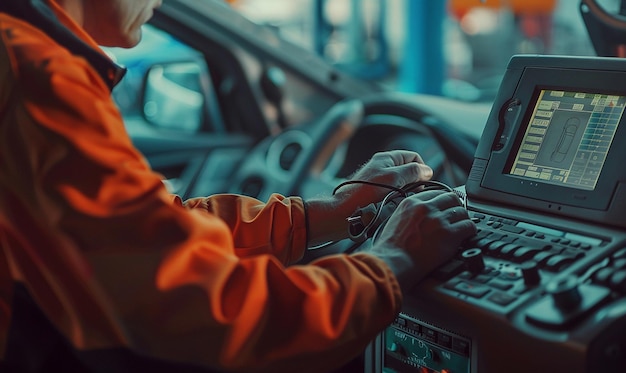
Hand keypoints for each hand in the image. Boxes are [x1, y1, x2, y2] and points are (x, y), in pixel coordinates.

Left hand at [305, 150, 433, 244]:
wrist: (344, 211)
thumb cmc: (366, 193)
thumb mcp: (393, 178)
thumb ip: (412, 171)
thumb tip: (427, 170)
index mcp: (386, 158)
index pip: (413, 157)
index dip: (421, 169)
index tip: (423, 183)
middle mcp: (383, 167)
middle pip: (409, 171)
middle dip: (414, 182)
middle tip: (412, 194)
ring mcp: (379, 181)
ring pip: (403, 184)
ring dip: (406, 192)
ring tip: (401, 201)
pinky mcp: (376, 194)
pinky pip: (394, 194)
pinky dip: (397, 199)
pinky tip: (394, 206)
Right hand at [363, 190, 475, 289]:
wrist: (393, 262)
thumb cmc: (391, 248)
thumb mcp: (396, 220)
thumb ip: (411, 213)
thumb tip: (423, 215)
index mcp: (412, 203)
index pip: (436, 193)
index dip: (443, 202)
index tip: (446, 208)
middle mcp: (426, 208)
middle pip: (452, 198)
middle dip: (455, 207)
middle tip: (456, 217)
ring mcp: (438, 220)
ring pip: (462, 212)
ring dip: (463, 220)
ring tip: (461, 228)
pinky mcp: (449, 234)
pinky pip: (469, 226)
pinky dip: (470, 231)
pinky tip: (466, 236)